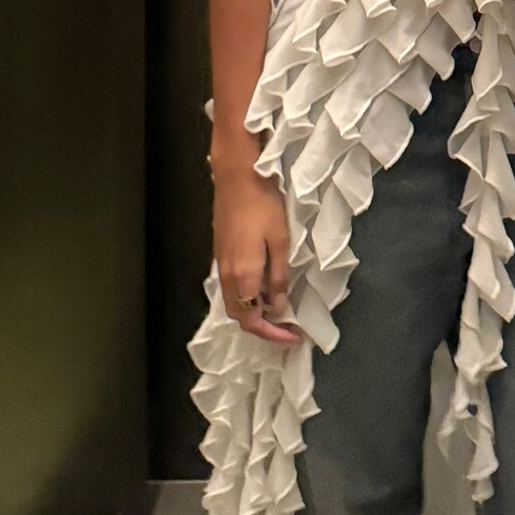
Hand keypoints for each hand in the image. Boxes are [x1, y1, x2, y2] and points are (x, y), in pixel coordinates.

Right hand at [211, 164, 302, 346]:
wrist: (236, 177)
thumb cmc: (263, 205)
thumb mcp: (280, 241)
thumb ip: (279, 276)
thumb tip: (278, 307)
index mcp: (243, 276)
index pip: (252, 320)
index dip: (273, 334)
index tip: (294, 337)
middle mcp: (227, 276)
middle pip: (239, 316)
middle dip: (262, 327)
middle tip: (287, 328)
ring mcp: (220, 264)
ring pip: (234, 303)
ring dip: (254, 313)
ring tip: (278, 310)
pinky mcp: (220, 254)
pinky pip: (231, 288)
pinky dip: (247, 298)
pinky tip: (264, 289)